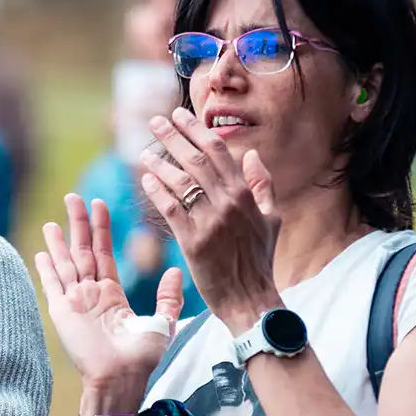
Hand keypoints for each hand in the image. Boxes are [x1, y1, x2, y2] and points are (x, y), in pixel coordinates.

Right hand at [36, 194, 184, 404]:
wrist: (122, 377)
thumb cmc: (142, 357)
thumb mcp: (163, 322)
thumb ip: (168, 297)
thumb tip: (175, 271)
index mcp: (112, 294)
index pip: (104, 253)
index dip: (101, 228)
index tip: (98, 203)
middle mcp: (91, 294)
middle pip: (82, 251)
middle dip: (78, 224)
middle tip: (73, 196)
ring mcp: (75, 302)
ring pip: (65, 263)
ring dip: (59, 241)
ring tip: (54, 218)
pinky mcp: (62, 312)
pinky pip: (52, 285)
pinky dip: (46, 268)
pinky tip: (40, 251)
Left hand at [140, 107, 282, 333]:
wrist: (251, 299)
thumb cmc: (259, 260)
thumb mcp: (271, 219)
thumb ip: (262, 185)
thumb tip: (252, 155)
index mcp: (245, 195)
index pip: (219, 151)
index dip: (197, 130)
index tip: (180, 116)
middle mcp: (229, 203)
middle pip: (196, 160)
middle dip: (174, 137)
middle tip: (155, 121)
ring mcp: (211, 222)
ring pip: (181, 182)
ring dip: (160, 162)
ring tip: (144, 151)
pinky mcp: (194, 242)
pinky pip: (171, 209)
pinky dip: (158, 191)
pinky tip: (146, 179)